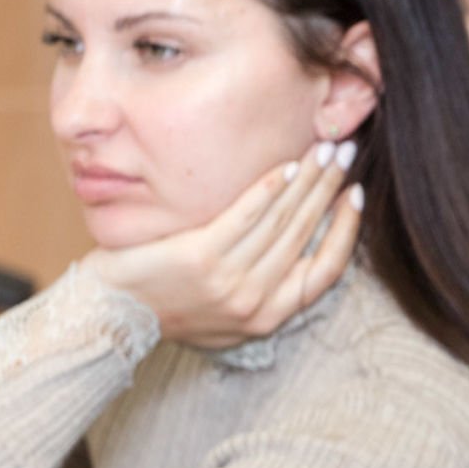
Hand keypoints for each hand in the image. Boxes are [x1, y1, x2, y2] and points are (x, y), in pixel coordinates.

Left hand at [81, 139, 364, 349]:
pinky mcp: (202, 256)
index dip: (346, 230)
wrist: (114, 316)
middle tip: (345, 153)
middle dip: (330, 189)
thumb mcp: (228, 316)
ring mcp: (230, 280)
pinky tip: (285, 165)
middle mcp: (256, 301)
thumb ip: (264, 292)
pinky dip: (270, 189)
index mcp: (269, 316)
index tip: (355, 196)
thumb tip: (297, 254)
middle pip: (306, 235)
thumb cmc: (170, 309)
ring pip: (283, 222)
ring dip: (308, 180)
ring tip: (322, 151)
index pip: (326, 269)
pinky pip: (247, 216)